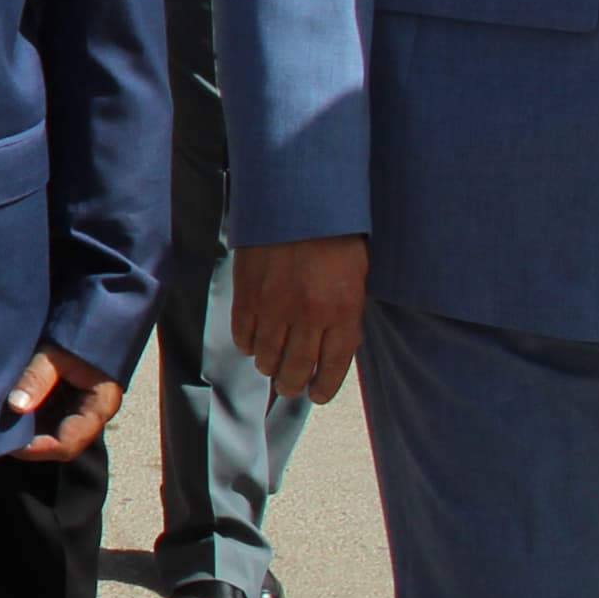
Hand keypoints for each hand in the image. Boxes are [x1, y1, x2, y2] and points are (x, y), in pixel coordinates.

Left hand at [5, 343, 121, 461]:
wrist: (89, 316)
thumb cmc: (77, 334)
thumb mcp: (56, 354)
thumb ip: (37, 378)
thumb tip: (15, 406)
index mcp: (98, 407)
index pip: (67, 443)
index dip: (38, 449)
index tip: (10, 445)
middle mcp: (90, 413)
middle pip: (59, 442)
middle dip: (30, 443)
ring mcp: (79, 408)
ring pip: (51, 431)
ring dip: (28, 430)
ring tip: (0, 423)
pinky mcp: (67, 400)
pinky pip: (47, 417)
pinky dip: (29, 417)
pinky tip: (9, 410)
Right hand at [233, 233, 367, 403]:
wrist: (296, 201)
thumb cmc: (334, 237)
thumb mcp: (356, 278)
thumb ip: (346, 316)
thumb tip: (335, 347)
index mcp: (343, 312)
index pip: (333, 366)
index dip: (324, 387)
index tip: (317, 395)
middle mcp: (308, 315)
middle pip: (297, 368)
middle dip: (293, 385)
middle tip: (290, 387)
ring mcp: (274, 306)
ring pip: (267, 356)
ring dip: (269, 367)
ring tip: (270, 368)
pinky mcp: (246, 294)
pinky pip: (243, 334)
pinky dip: (247, 345)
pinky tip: (252, 344)